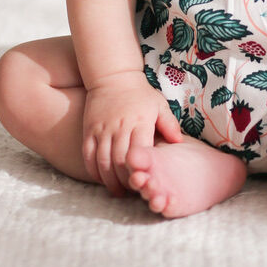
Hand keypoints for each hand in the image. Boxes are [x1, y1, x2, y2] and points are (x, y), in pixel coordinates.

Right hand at [82, 71, 182, 196]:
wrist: (113, 76)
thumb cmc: (140, 93)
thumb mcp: (159, 104)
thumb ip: (169, 124)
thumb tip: (179, 143)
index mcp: (139, 122)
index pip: (139, 154)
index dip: (140, 171)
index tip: (145, 180)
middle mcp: (119, 126)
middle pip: (119, 162)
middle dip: (125, 181)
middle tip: (131, 191)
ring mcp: (102, 129)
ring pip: (102, 162)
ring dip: (109, 181)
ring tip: (117, 190)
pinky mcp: (89, 130)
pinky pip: (88, 155)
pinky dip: (93, 171)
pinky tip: (100, 178)